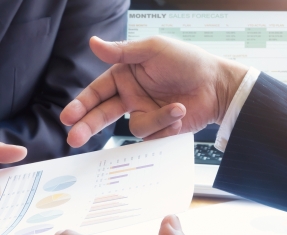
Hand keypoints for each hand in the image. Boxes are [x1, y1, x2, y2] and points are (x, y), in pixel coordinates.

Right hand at [60, 36, 248, 146]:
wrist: (218, 85)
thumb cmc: (187, 61)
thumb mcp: (152, 49)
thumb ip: (121, 51)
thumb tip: (93, 43)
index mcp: (124, 76)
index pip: (96, 92)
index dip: (81, 105)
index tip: (68, 117)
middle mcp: (130, 97)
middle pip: (102, 115)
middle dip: (88, 127)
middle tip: (74, 139)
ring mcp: (144, 114)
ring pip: (135, 128)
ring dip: (157, 119)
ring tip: (178, 107)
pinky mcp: (158, 130)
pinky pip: (153, 136)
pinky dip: (168, 125)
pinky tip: (182, 113)